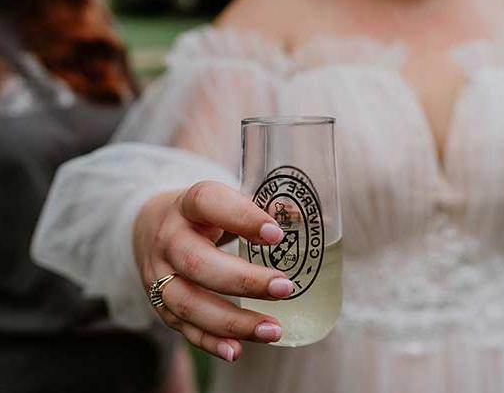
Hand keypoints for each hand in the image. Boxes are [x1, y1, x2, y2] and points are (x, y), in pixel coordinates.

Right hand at [134, 181, 291, 361]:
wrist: (150, 227)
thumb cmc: (203, 215)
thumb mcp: (225, 201)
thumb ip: (260, 207)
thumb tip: (304, 218)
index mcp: (187, 205)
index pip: (208, 202)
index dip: (242, 217)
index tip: (276, 235)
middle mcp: (168, 239)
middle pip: (196, 262)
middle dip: (243, 280)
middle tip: (285, 289)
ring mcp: (159, 275)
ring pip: (188, 303)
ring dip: (232, 321)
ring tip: (273, 330)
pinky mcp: (161, 304)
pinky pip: (182, 328)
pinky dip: (210, 342)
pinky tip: (237, 351)